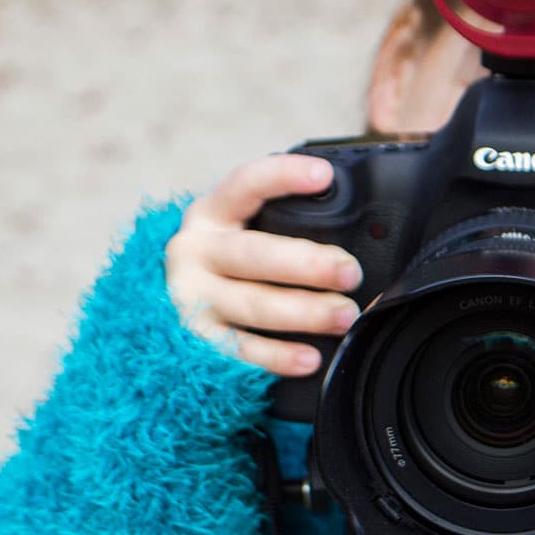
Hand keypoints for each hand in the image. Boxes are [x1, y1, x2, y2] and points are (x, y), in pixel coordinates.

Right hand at [165, 155, 364, 375]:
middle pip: (253, 254)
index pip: (245, 184)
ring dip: (304, 312)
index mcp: (213, 213)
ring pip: (252, 304)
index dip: (284, 176)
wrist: (171, 304)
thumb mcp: (245, 229)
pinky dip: (277, 356)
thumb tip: (364, 232)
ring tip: (344, 316)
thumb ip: (286, 222)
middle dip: (307, 263)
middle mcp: (196, 251)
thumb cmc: (231, 260)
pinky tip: (309, 357)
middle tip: (350, 272)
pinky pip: (241, 350)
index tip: (325, 176)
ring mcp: (192, 297)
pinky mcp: (196, 339)